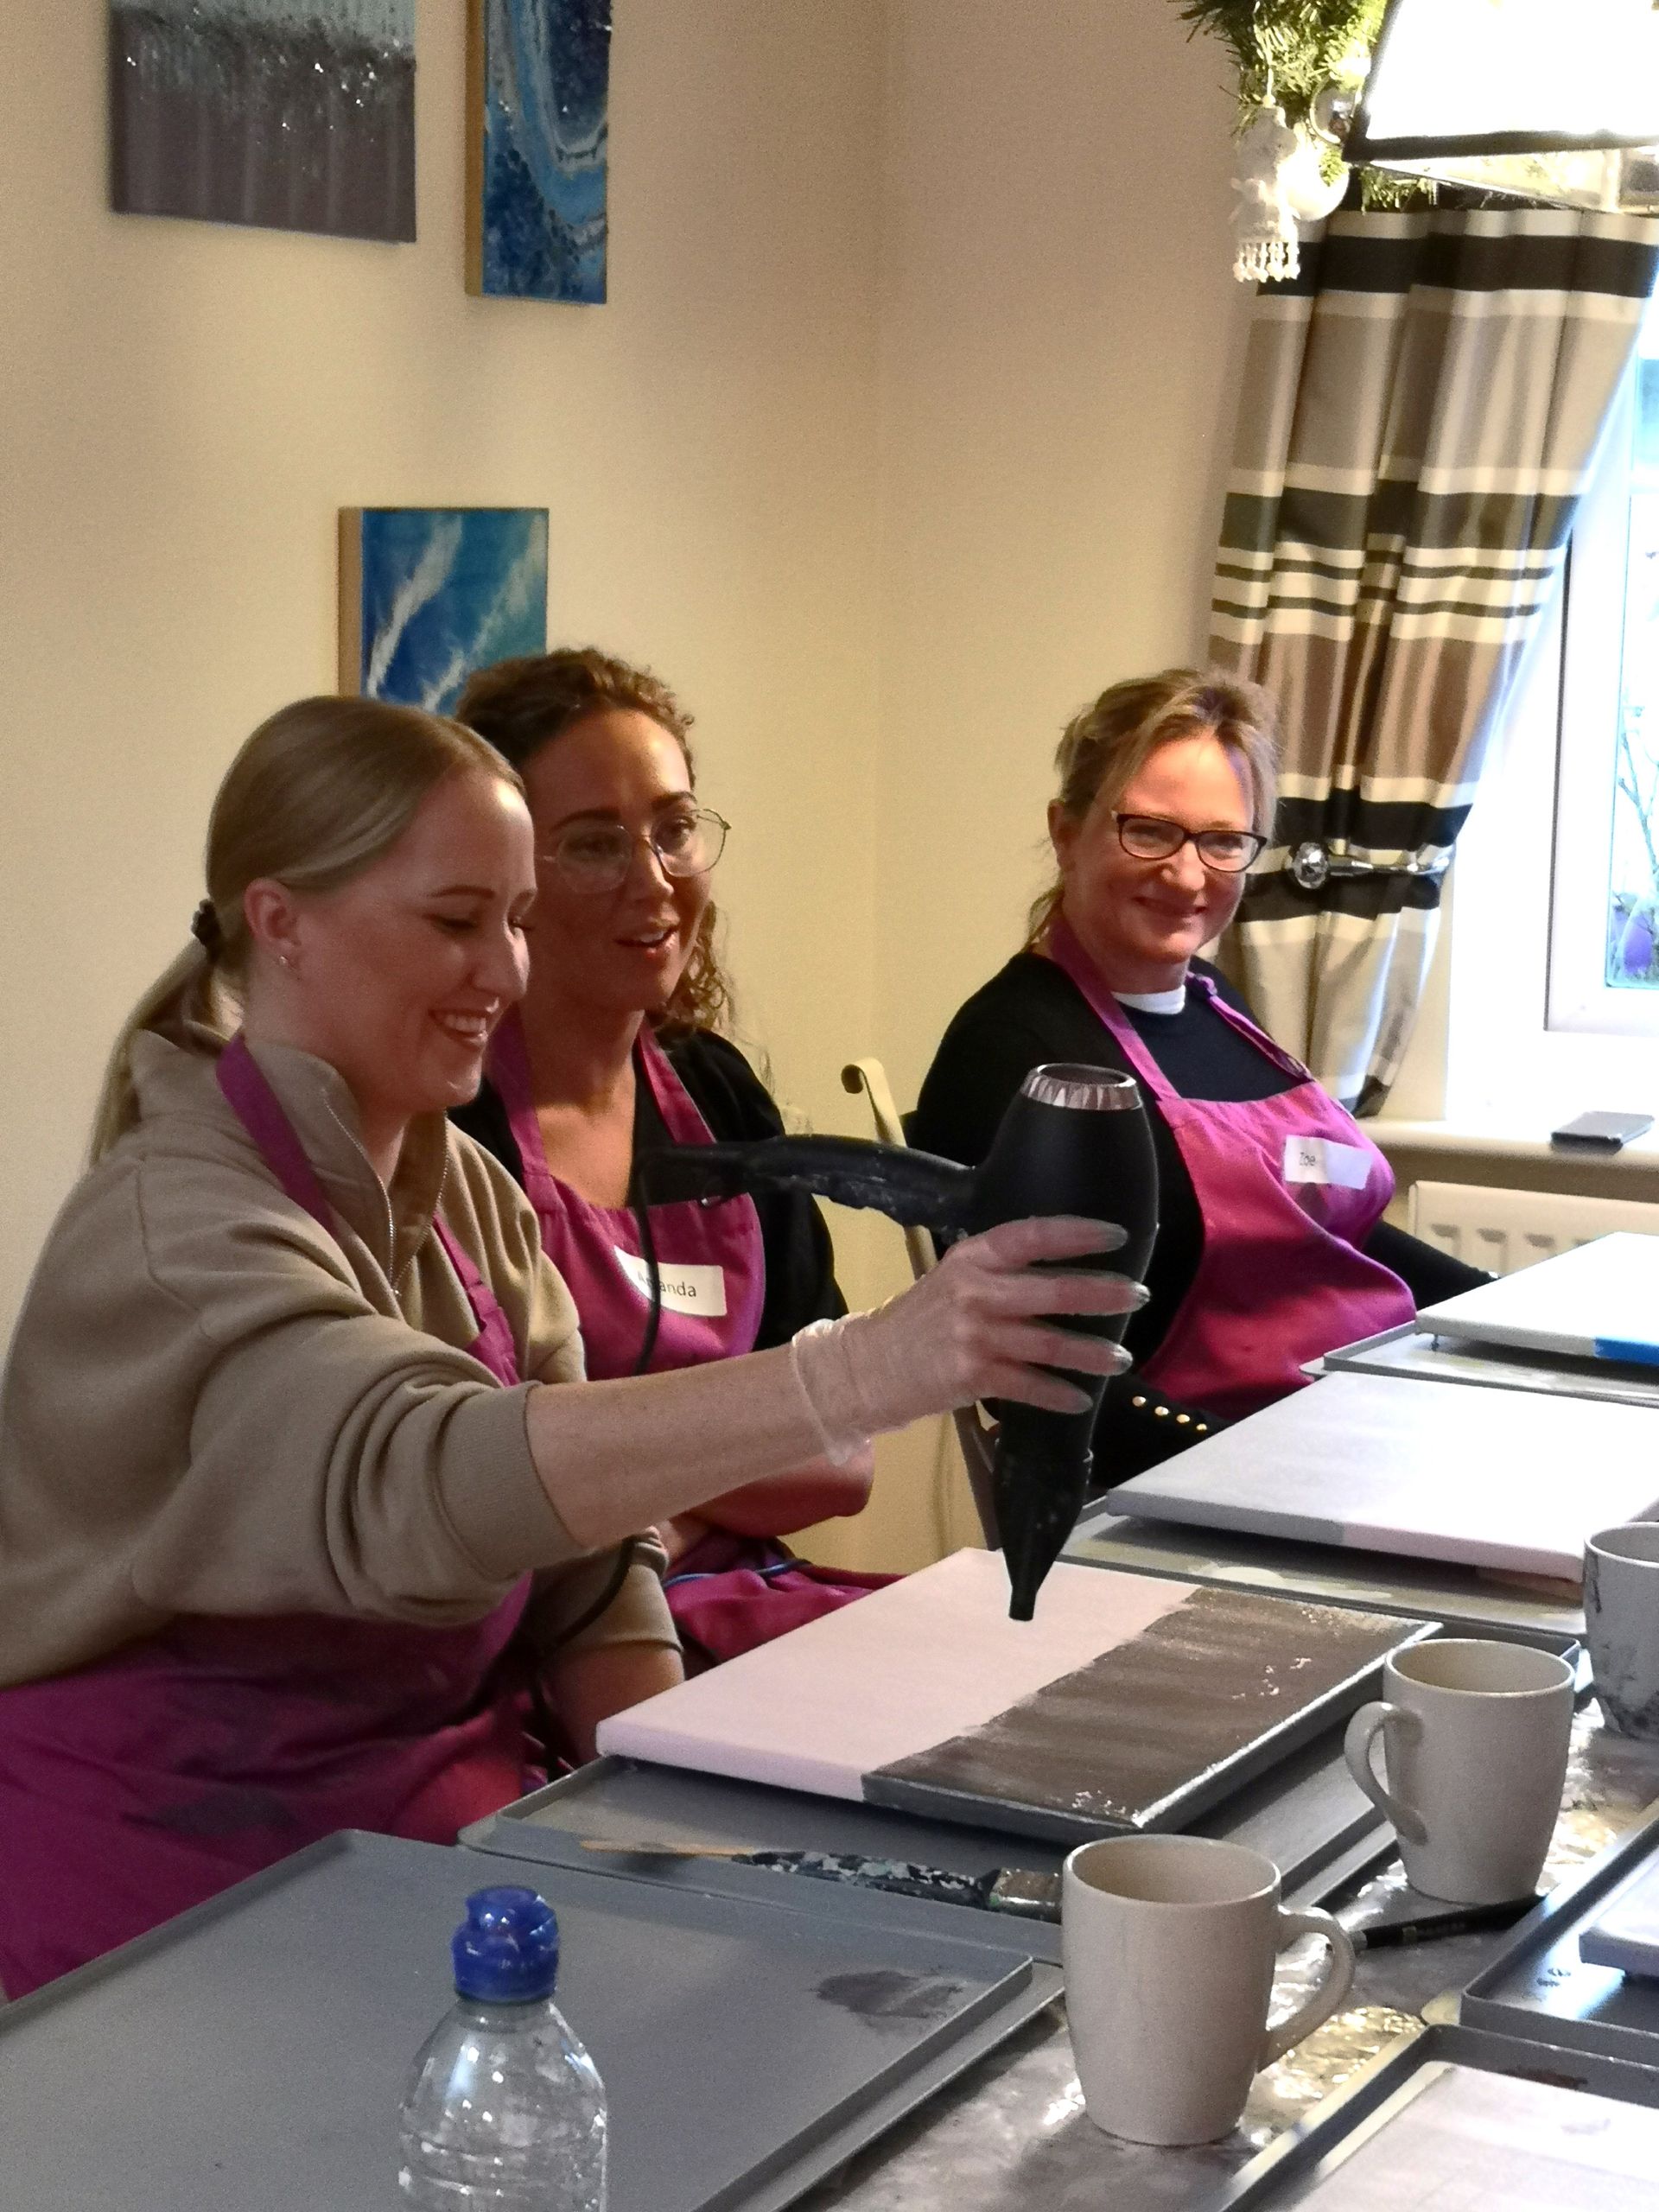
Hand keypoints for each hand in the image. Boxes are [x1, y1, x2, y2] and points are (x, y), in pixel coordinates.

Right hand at [794, 1216, 1142, 1442]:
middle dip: (1101, 1293)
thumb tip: (1065, 1272)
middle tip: (1138, 1295)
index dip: (1077, 1234)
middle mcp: (974, 1291)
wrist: (866, 1368)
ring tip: (1121, 1357)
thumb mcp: (952, 1281)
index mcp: (971, 1258)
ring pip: (1048, 1343)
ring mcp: (973, 1335)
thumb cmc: (918, 1323)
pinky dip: (1058, 1394)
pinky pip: (1028, 1386)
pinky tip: (1081, 1399)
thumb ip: (999, 1272)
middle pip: (1052, 1290)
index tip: (1117, 1235)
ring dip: (1091, 1352)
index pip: (1031, 1235)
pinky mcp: (971, 1376)